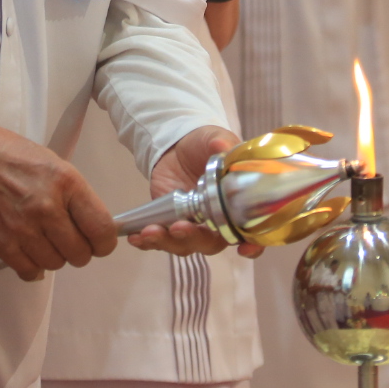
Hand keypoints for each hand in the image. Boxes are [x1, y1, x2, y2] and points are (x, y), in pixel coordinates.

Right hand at [0, 123, 115, 279]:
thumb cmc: (12, 156)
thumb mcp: (56, 164)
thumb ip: (76, 196)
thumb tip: (93, 225)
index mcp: (66, 182)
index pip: (101, 229)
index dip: (104, 243)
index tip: (100, 243)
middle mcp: (47, 207)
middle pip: (80, 253)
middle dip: (79, 251)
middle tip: (69, 241)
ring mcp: (23, 227)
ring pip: (55, 264)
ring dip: (54, 257)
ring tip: (45, 241)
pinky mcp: (1, 241)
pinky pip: (28, 270)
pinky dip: (32, 268)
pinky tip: (30, 253)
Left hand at [128, 126, 260, 257]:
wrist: (177, 146)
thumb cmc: (204, 145)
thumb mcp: (215, 139)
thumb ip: (221, 144)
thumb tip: (222, 146)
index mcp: (236, 207)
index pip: (250, 234)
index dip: (252, 245)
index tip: (244, 248)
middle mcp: (216, 223)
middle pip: (211, 244)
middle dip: (195, 239)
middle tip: (180, 227)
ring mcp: (191, 226)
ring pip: (183, 245)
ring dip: (167, 242)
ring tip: (150, 231)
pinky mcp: (168, 223)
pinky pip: (160, 240)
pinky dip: (147, 242)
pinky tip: (135, 237)